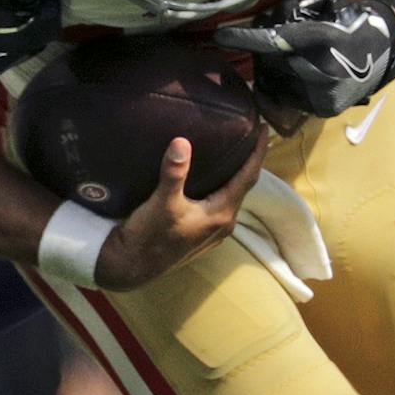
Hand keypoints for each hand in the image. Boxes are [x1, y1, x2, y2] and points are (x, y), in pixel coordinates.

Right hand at [96, 128, 267, 290]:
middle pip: (242, 186)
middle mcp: (223, 225)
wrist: (130, 267)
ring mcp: (212, 233)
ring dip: (233, 176)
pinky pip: (218, 205)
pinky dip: (220, 188)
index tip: (265, 127)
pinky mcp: (200, 235)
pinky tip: (209, 180)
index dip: (258, 152)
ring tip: (231, 153)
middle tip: (249, 135)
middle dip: (248, 161)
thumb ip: (174, 173)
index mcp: (221, 214)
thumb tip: (182, 142)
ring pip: (230, 196)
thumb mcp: (161, 203)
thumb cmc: (149, 237)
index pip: (248, 176)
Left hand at [214, 0, 394, 118]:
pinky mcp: (324, 110)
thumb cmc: (354, 17)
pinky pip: (289, 98)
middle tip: (266, 42)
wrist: (390, 47)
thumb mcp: (326, 1)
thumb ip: (292, 8)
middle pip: (271, 64)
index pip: (274, 42)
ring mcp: (323, 95)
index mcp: (323, 41)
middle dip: (263, 53)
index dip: (245, 39)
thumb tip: (261, 21)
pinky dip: (285, 86)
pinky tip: (294, 74)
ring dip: (273, 71)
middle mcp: (322, 71)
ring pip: (277, 83)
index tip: (221, 36)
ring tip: (288, 59)